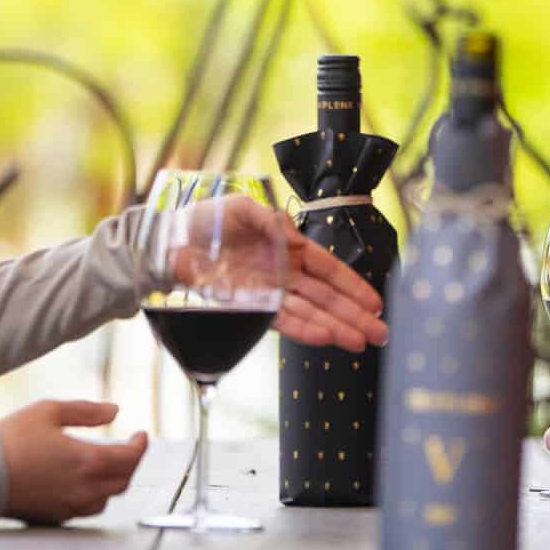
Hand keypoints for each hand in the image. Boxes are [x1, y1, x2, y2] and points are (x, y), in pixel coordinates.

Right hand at [0, 399, 147, 523]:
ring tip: (108, 464)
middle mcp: (83, 488)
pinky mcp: (55, 515)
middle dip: (131, 463)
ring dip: (114, 481)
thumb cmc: (8, 441)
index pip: (130, 458)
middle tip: (129, 449)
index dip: (141, 445)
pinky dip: (95, 495)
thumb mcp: (49, 411)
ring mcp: (69, 505)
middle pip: (124, 480)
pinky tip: (85, 482)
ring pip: (107, 498)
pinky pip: (87, 509)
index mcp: (86, 461)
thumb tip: (114, 411)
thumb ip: (86, 411)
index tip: (141, 436)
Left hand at [170, 196, 388, 350]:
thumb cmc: (205, 221)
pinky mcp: (250, 308)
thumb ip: (271, 221)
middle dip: (354, 316)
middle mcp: (284, 275)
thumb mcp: (242, 208)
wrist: (169, 243)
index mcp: (288, 249)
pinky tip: (326, 337)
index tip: (375, 302)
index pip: (328, 270)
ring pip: (310, 313)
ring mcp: (268, 294)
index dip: (352, 286)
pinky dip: (304, 329)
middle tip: (380, 333)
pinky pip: (281, 321)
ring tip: (360, 341)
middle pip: (326, 298)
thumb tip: (295, 238)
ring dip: (335, 327)